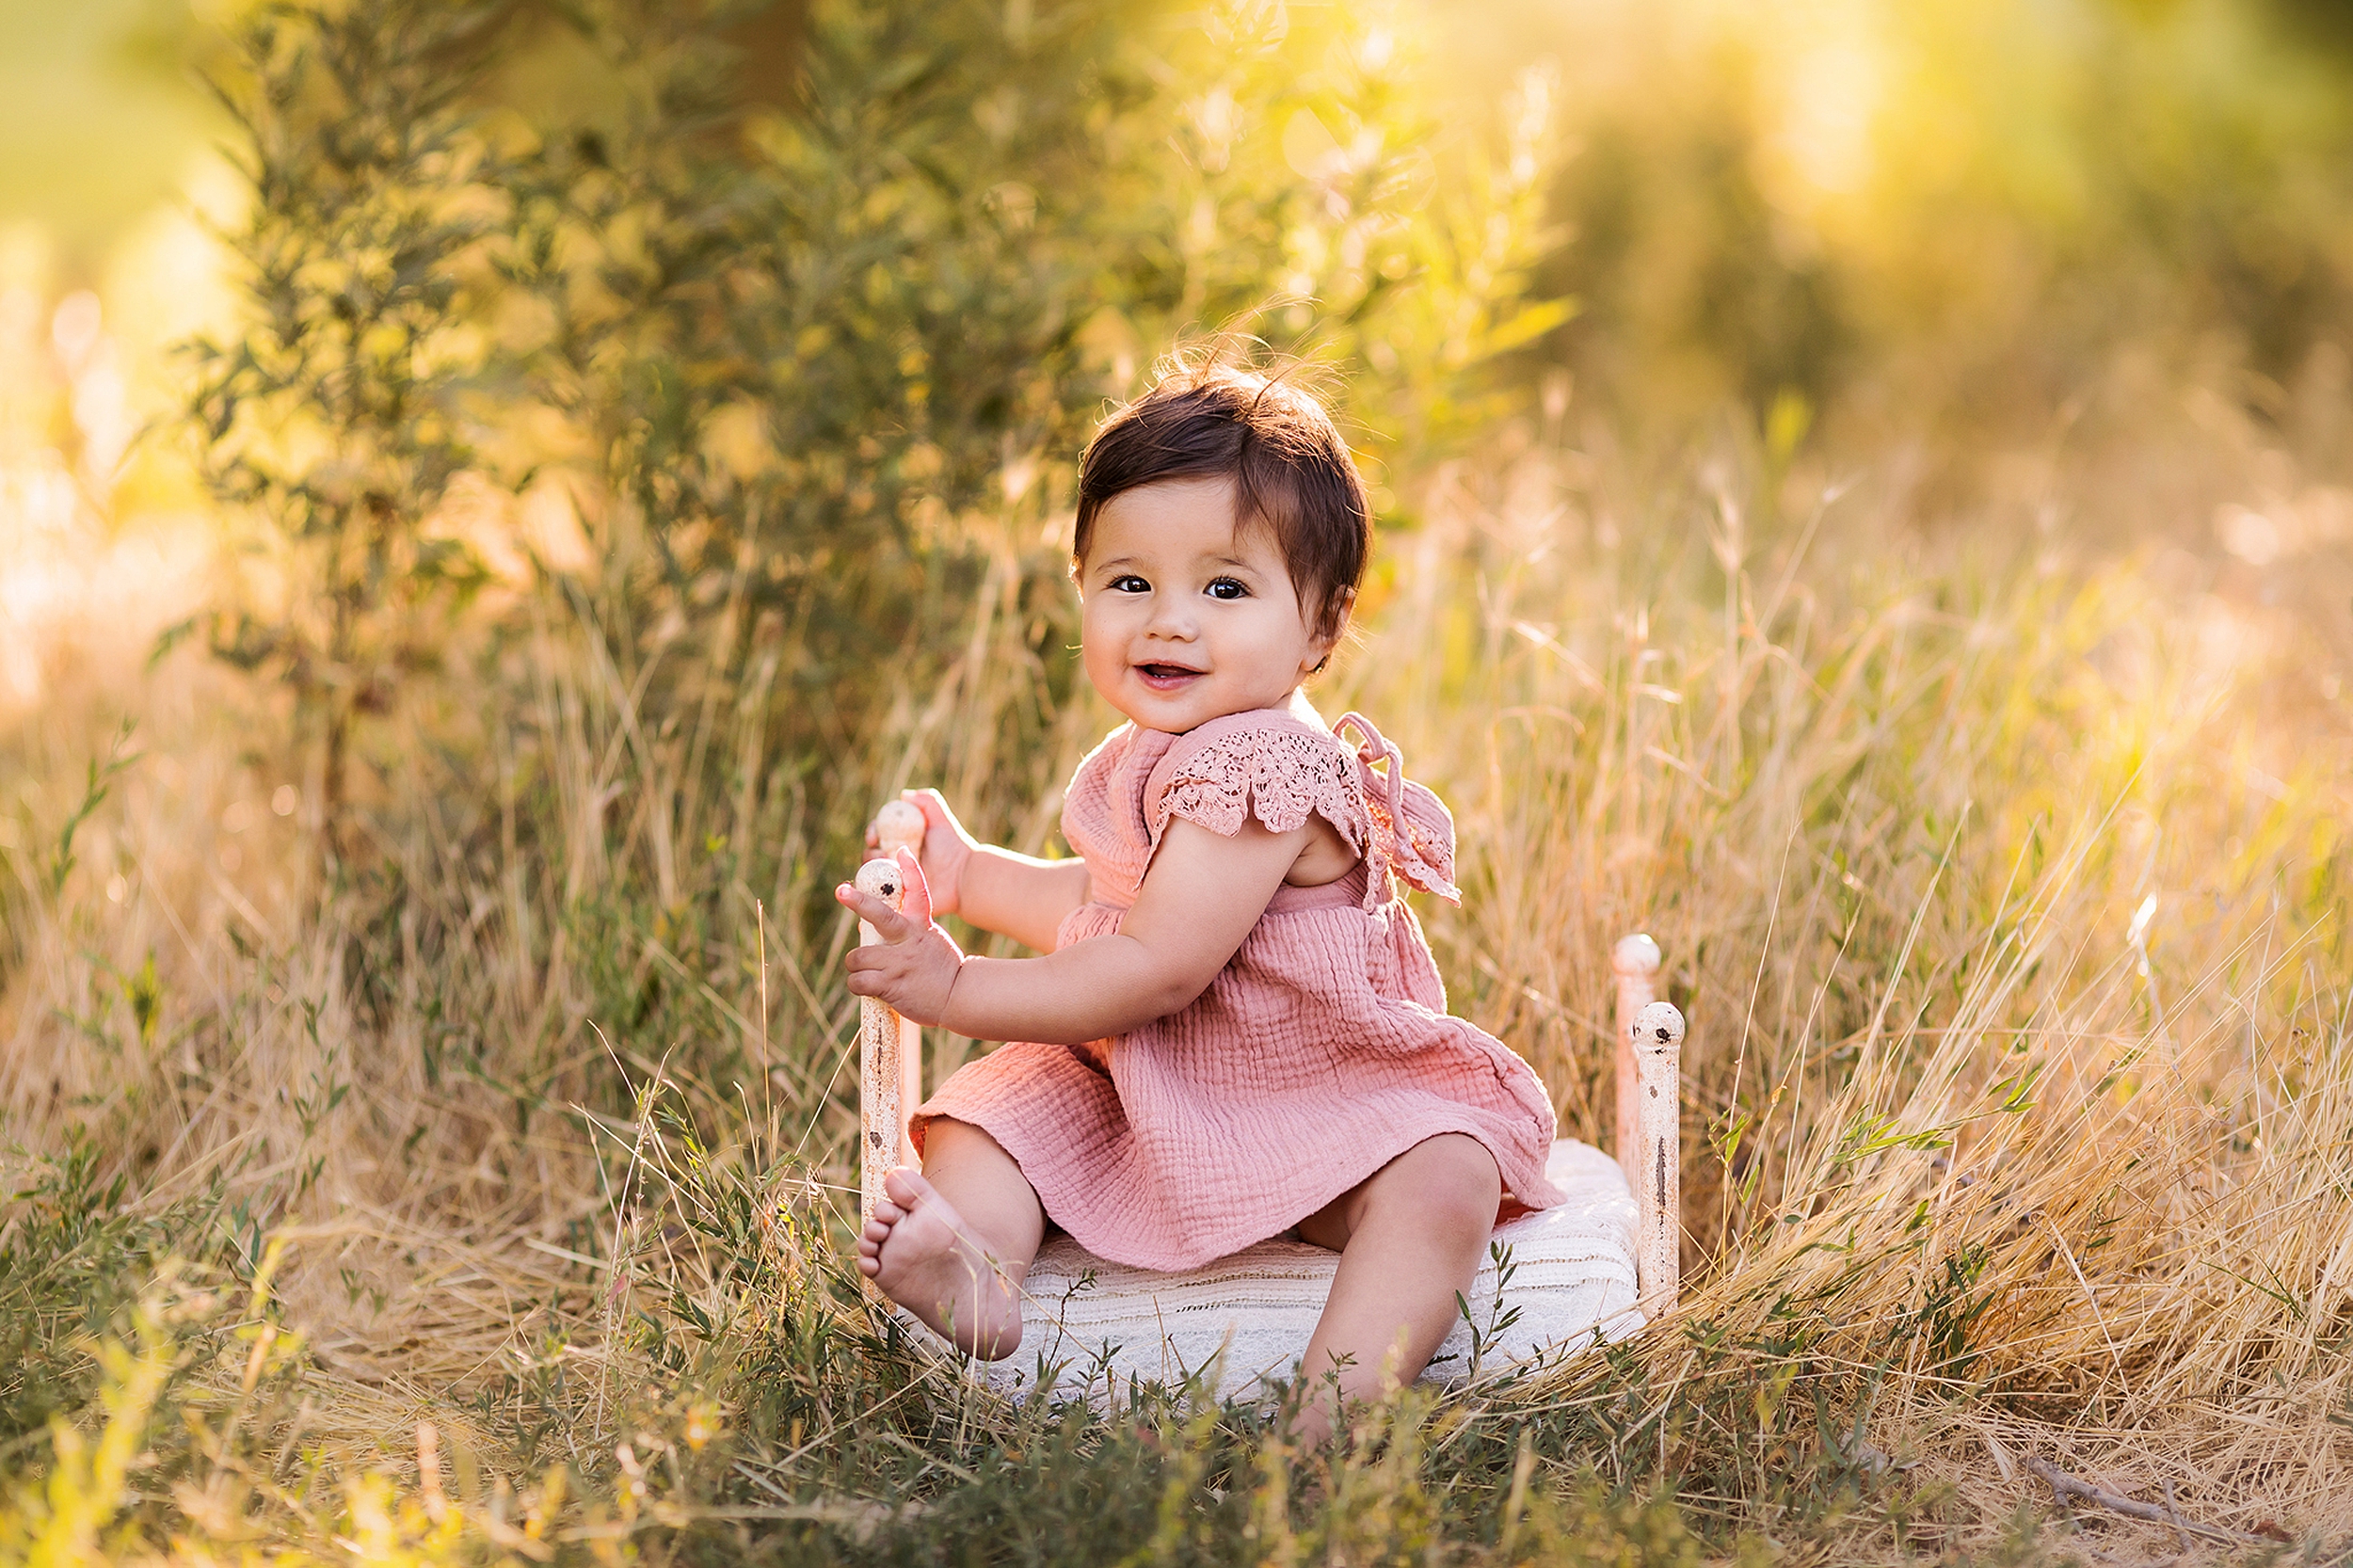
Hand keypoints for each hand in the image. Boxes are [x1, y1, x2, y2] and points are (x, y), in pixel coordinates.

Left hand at [837, 849, 965, 1025]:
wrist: (960, 998)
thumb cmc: (942, 971)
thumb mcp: (932, 941)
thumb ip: (909, 931)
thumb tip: (874, 926)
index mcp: (921, 927)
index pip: (918, 892)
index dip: (910, 871)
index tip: (901, 851)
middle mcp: (910, 941)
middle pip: (880, 916)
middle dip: (858, 902)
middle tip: (841, 891)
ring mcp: (900, 963)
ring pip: (857, 956)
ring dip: (856, 966)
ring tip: (867, 973)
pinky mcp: (891, 985)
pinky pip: (857, 981)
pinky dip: (857, 985)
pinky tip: (868, 988)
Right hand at [864, 789, 975, 915]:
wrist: (963, 877)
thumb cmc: (954, 848)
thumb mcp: (941, 820)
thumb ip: (928, 802)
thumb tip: (904, 796)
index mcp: (902, 840)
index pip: (878, 832)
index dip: (873, 832)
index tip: (875, 836)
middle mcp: (896, 858)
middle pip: (871, 852)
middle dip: (870, 851)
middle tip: (880, 852)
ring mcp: (896, 878)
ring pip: (872, 872)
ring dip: (874, 868)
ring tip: (888, 867)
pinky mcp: (898, 896)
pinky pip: (878, 893)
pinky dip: (875, 887)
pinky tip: (884, 883)